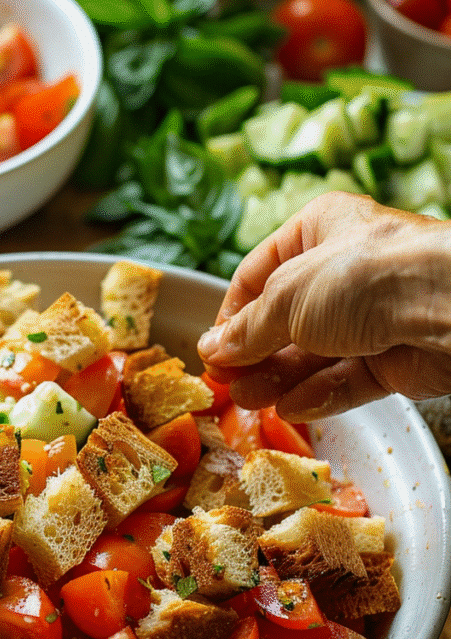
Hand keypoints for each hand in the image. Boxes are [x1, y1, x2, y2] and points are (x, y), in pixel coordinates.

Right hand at [196, 192, 450, 420]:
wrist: (450, 307)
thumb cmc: (365, 276)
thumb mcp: (286, 297)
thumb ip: (247, 330)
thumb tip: (213, 349)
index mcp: (320, 229)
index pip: (259, 273)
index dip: (231, 313)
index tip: (211, 348)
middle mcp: (347, 270)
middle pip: (286, 318)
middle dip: (254, 353)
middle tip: (225, 382)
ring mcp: (374, 316)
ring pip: (315, 353)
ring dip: (278, 378)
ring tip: (247, 400)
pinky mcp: (396, 359)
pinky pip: (348, 380)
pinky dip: (318, 396)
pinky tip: (289, 408)